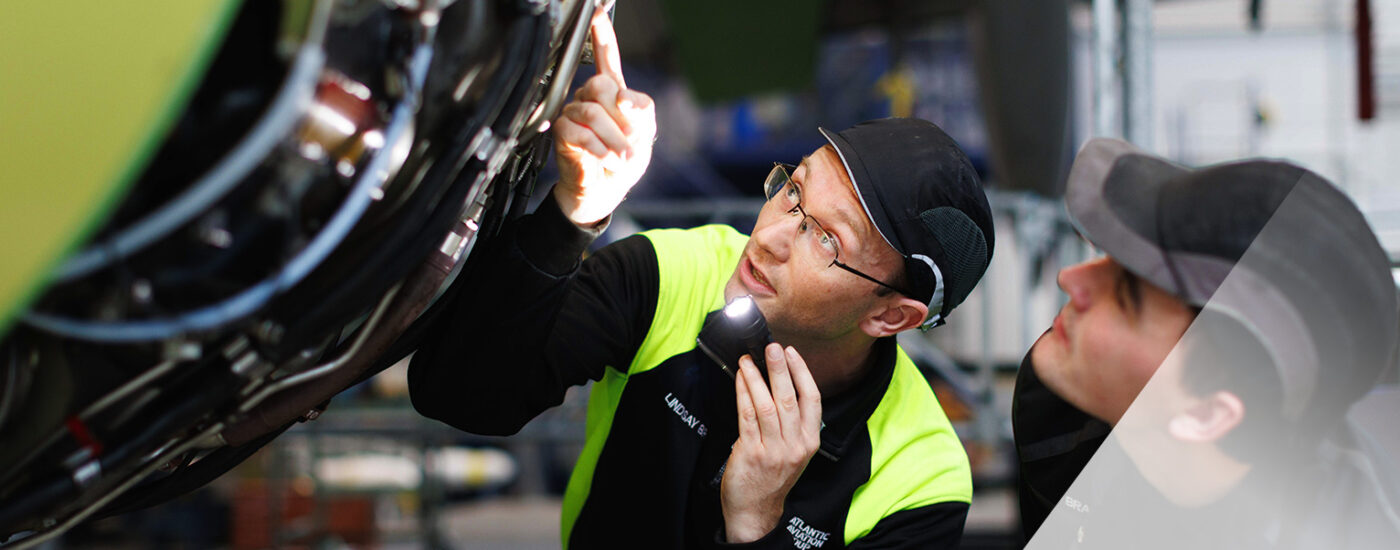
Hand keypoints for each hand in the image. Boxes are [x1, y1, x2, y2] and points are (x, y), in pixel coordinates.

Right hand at [550, 8, 655, 226]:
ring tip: (620, 157)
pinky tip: (604, 159)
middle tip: (629, 144)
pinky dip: (598, 149)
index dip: (602, 35)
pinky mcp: (561, 132)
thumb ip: (641, 110)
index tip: (596, 13)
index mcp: (612, 93)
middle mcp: (589, 98)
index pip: (606, 58)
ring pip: (591, 111)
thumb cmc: (622, 161)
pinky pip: (578, 131)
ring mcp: (573, 113)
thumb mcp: (644, 135)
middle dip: (621, 119)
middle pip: (601, 86)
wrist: (604, 191)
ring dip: (613, 139)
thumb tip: (622, 99)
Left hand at [721, 343, 821, 542]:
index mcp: (810, 442)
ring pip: (766, 405)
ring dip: (756, 378)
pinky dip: (742, 393)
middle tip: (772, 347)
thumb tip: (781, 382)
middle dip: (780, 368)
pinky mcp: (752, 453)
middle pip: (789, 398)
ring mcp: (774, 450)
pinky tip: (739, 379)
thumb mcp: (794, 451)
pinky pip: (747, 416)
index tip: (792, 353)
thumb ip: (793, 423)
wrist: (756, 509)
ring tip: (748, 360)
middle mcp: (795, 446)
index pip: (812, 400)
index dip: (803, 373)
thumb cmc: (773, 476)